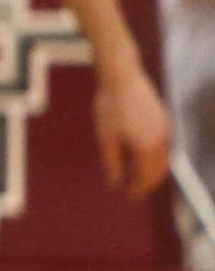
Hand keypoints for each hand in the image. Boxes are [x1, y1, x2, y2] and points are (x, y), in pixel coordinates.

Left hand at [95, 60, 172, 196]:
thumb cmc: (110, 106)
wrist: (122, 76)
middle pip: (158, 171)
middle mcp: (161, 141)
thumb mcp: (105, 137)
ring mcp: (165, 129)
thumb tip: (114, 182)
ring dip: (151, 170)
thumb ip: (112, 162)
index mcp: (147, 148)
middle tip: (132, 188)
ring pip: (163, 159)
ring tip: (135, 173)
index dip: (137, 189)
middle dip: (146, 183)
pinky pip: (163, 146)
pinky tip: (140, 153)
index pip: (145, 177)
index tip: (127, 195)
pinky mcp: (163, 119)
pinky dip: (154, 156)